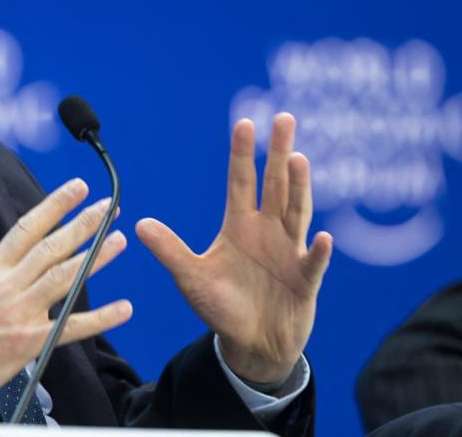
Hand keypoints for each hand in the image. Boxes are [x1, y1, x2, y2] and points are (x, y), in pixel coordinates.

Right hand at [0, 178, 131, 417]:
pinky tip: (122, 309)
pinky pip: (69, 327)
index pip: (27, 228)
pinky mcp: (26, 342)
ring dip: (96, 257)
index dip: (55, 205)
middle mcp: (6, 285)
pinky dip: (99, 319)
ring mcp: (18, 312)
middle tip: (109, 207)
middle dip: (84, 223)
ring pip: (64, 277)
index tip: (76, 189)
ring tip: (118, 240)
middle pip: (52, 246)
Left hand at [135, 113, 332, 382]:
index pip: (241, 182)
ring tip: (297, 159)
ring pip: (296, 213)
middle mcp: (267, 231)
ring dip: (298, 188)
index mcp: (240, 225)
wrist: (252, 343)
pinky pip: (313, 264)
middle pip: (275, 185)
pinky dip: (318, 252)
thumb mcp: (191, 278)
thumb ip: (170, 251)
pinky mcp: (305, 281)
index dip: (243, 154)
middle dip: (277, 153)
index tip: (245, 123)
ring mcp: (290, 253)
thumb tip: (139, 224)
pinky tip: (322, 237)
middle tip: (283, 119)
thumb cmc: (222, 307)